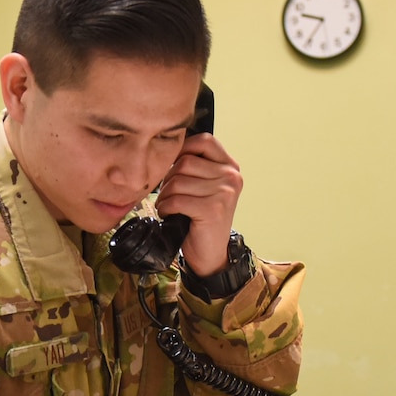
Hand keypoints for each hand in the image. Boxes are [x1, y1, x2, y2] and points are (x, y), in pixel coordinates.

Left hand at [155, 132, 243, 277]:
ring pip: (178, 181)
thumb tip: (167, 151)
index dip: (182, 149)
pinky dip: (165, 208)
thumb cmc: (201, 218)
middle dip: (167, 179)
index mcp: (230, 167)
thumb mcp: (203, 187)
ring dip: (164, 196)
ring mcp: (224, 193)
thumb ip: (195, 167)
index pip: (204, 141)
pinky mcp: (212, 210)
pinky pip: (177, 200)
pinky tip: (167, 215)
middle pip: (185, 162)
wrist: (210, 254)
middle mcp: (231, 177)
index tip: (171, 166)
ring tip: (166, 206)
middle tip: (166, 196)